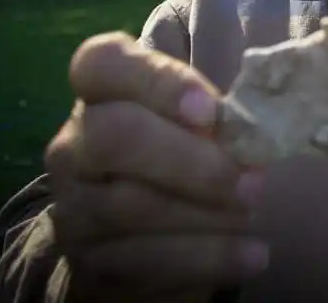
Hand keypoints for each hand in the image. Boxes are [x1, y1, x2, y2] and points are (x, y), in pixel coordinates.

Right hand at [46, 32, 268, 300]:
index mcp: (99, 92)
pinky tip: (250, 254)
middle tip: (251, 179)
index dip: (159, 82)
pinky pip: (143, 260)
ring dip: (205, 213)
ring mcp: (74, 207)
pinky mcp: (89, 264)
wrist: (151, 244)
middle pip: (115, 136)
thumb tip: (254, 129)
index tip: (211, 111)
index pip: (102, 62)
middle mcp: (74, 145)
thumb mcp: (201, 127)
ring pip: (130, 205)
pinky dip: (207, 257)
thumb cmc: (188, 159)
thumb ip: (218, 117)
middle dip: (190, 159)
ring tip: (253, 214)